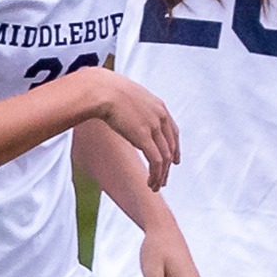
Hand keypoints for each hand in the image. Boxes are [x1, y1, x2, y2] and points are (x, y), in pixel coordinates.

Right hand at [94, 69, 179, 189]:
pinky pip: (156, 161)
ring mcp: (154, 126)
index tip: (174, 160)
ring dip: (161, 175)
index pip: (173, 131)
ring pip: (165, 157)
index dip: (175, 148)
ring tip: (155, 187)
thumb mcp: (128, 97)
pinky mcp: (144, 136)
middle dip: (168, 166)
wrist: (102, 89)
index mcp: (159, 106)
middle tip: (164, 180)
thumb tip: (126, 117)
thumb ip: (134, 109)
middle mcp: (160, 117)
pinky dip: (156, 175)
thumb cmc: (107, 90)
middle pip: (171, 146)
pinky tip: (150, 184)